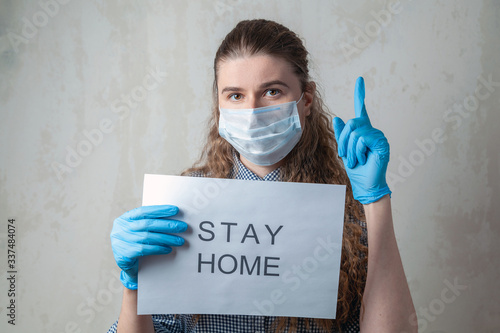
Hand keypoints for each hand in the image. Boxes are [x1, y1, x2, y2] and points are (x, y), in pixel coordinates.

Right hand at [110, 205, 187, 289]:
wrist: (125, 265)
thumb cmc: (135, 243)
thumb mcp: (139, 230)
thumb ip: (150, 223)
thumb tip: (173, 217)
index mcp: (124, 219)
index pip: (143, 211)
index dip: (160, 210)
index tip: (175, 210)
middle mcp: (120, 229)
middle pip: (147, 224)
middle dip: (167, 225)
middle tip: (182, 226)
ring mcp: (119, 242)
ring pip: (147, 237)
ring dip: (166, 238)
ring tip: (180, 240)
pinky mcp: (123, 255)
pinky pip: (144, 250)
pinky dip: (158, 248)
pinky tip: (168, 249)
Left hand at [332, 77, 390, 204]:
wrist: (365, 184)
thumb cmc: (357, 169)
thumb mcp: (344, 150)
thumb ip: (341, 135)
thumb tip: (338, 118)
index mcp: (362, 131)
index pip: (361, 109)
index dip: (360, 94)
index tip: (360, 80)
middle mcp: (371, 130)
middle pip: (351, 123)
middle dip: (344, 141)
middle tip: (346, 156)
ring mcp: (378, 136)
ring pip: (355, 132)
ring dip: (351, 149)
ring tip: (357, 160)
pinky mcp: (382, 143)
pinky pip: (362, 139)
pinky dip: (358, 151)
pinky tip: (364, 159)